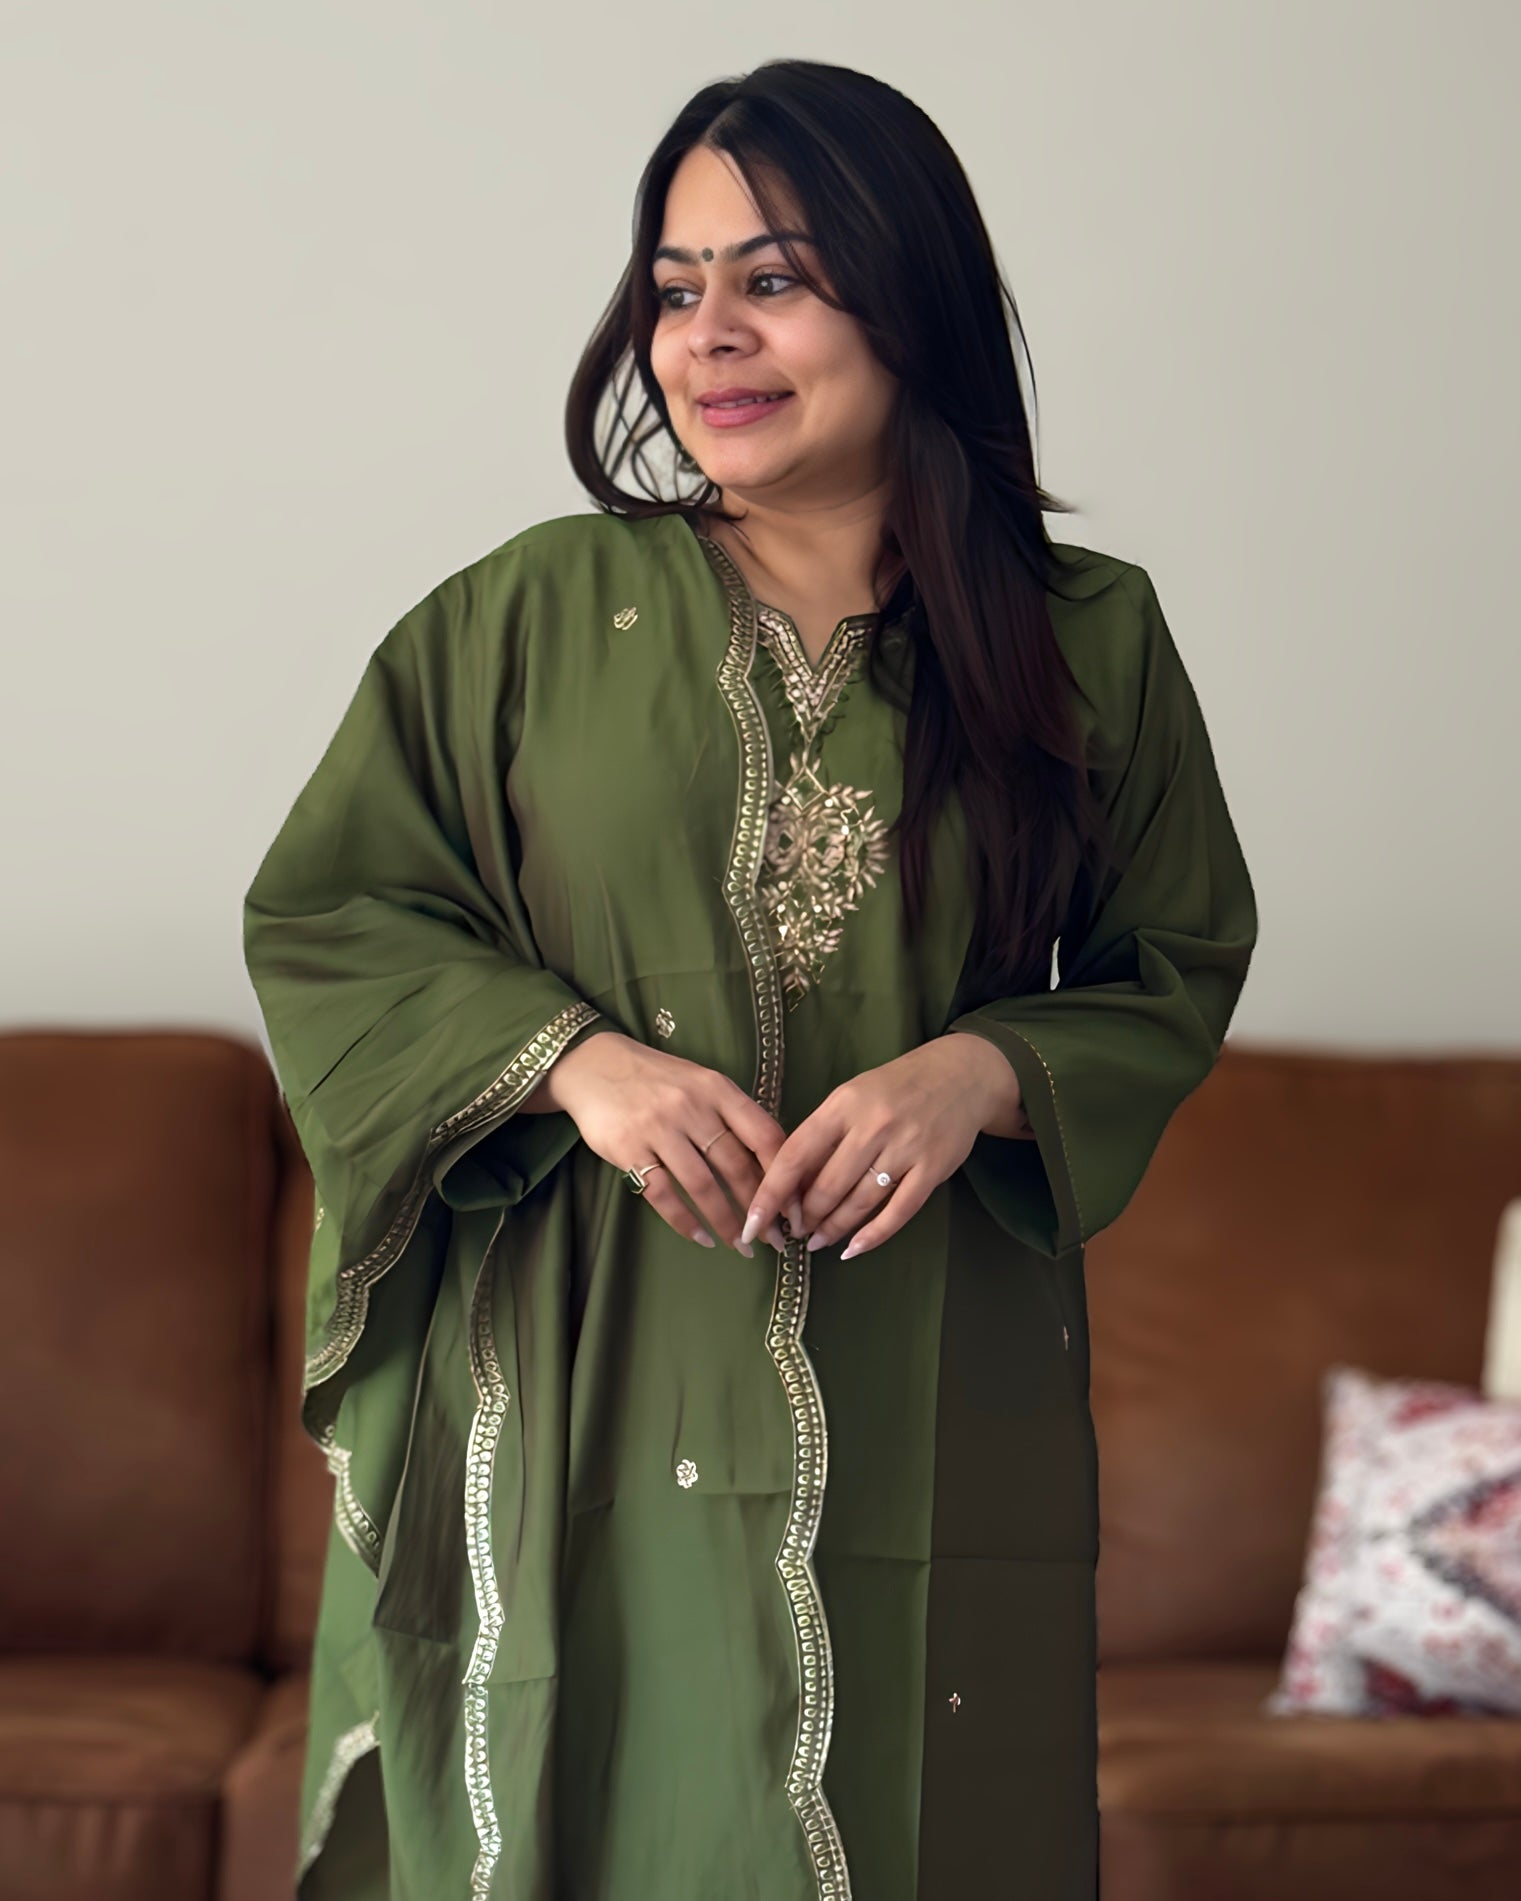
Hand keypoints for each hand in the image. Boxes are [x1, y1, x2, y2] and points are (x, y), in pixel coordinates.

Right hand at [529, 1030, 790, 1255]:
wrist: (594, 1066)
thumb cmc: (658, 1080)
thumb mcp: (701, 1084)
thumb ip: (732, 1116)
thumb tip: (772, 1165)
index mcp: (717, 1089)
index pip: (764, 1134)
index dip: (784, 1175)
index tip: (794, 1206)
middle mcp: (691, 1106)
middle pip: (736, 1165)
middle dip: (758, 1208)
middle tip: (773, 1239)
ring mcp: (658, 1127)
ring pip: (702, 1185)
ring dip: (725, 1221)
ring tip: (739, 1245)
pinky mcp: (628, 1149)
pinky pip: (664, 1194)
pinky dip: (685, 1221)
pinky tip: (701, 1238)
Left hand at [741, 1032, 1022, 1259]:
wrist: (960, 1075)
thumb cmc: (893, 1088)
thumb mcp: (851, 1097)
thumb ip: (822, 1135)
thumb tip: (789, 1185)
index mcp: (843, 1104)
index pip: (795, 1154)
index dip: (771, 1193)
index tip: (753, 1221)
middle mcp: (872, 1125)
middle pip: (827, 1185)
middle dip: (805, 1217)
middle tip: (794, 1233)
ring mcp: (905, 1148)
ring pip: (859, 1202)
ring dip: (833, 1228)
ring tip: (817, 1241)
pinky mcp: (932, 1169)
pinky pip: (898, 1212)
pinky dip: (872, 1235)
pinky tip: (853, 1248)